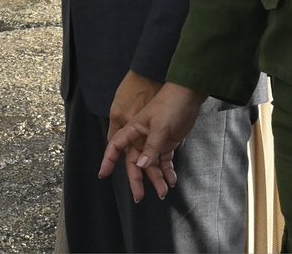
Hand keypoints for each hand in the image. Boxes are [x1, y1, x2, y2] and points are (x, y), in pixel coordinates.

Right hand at [100, 81, 205, 201]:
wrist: (189, 94)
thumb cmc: (170, 105)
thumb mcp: (160, 126)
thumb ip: (151, 147)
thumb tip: (140, 166)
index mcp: (134, 129)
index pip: (116, 146)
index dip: (108, 160)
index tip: (103, 174)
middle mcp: (141, 137)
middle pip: (135, 162)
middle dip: (136, 180)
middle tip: (139, 197)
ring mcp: (154, 141)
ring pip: (151, 164)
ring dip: (156, 178)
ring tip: (163, 192)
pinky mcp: (167, 143)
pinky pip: (164, 161)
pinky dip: (167, 171)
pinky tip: (172, 180)